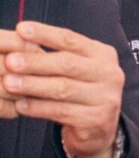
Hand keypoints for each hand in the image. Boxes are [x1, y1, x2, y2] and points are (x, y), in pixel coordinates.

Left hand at [0, 22, 124, 157]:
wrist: (99, 128)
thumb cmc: (80, 92)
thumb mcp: (75, 70)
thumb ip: (55, 57)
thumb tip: (21, 40)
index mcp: (103, 54)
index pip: (72, 40)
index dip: (46, 34)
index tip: (21, 29)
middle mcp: (109, 73)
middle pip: (68, 64)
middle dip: (36, 62)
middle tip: (10, 61)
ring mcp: (105, 97)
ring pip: (63, 89)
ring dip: (33, 85)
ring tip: (9, 83)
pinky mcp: (96, 119)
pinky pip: (61, 112)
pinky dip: (38, 108)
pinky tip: (21, 105)